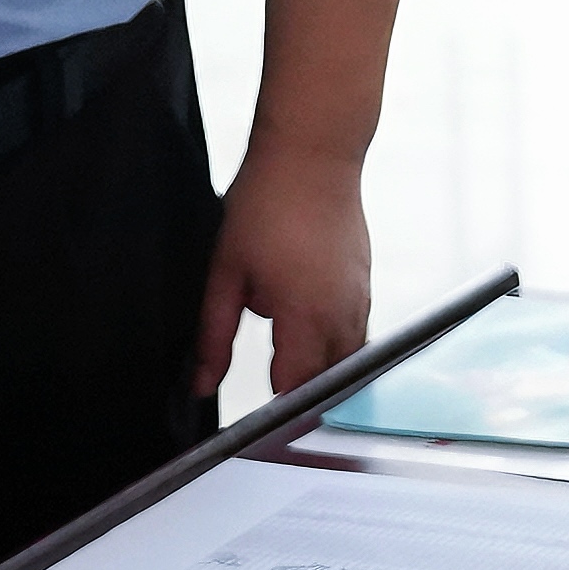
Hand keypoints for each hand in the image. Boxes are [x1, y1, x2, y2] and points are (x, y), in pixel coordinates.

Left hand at [197, 148, 370, 398]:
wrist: (313, 152)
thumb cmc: (267, 202)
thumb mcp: (226, 271)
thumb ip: (214, 335)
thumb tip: (202, 382)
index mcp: (305, 316)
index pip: (296, 389)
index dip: (273, 408)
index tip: (252, 417)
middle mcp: (341, 314)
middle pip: (328, 382)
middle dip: (300, 393)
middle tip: (267, 391)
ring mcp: (361, 298)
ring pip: (347, 359)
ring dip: (320, 368)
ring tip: (286, 358)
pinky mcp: (366, 283)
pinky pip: (356, 332)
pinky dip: (334, 342)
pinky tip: (306, 324)